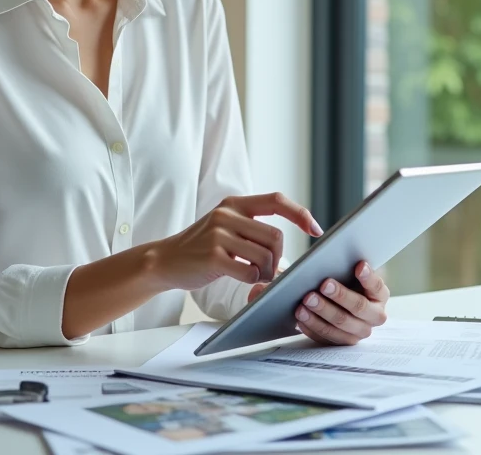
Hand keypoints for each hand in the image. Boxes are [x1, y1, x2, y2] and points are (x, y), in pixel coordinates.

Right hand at [148, 193, 322, 291]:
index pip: (276, 200)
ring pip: (265, 256)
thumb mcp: (225, 227)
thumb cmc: (202, 248)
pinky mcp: (212, 256)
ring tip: (254, 275)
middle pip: (276, 236)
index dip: (300, 214)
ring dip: (267, 272)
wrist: (164, 261)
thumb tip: (286, 249)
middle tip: (268, 269)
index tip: (315, 230)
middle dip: (278, 258)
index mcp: (234, 204)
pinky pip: (249, 272)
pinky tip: (242, 279)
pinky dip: (253, 281)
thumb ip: (252, 228)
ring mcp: (218, 234)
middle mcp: (227, 214)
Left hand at [294, 261, 388, 345]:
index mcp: (380, 297)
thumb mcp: (355, 274)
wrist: (345, 303)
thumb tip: (348, 260)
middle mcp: (374, 317)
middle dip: (339, 296)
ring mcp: (358, 333)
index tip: (358, 266)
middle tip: (323, 285)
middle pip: (358, 308)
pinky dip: (312, 327)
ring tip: (305, 302)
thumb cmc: (350, 284)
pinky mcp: (342, 343)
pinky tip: (301, 317)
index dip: (367, 277)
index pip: (376, 287)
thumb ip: (354, 268)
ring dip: (321, 314)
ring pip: (339, 326)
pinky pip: (326, 338)